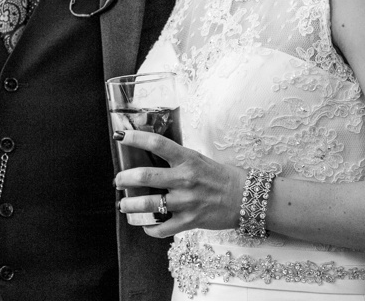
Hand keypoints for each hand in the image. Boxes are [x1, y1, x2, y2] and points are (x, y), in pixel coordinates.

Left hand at [113, 129, 242, 238]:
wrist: (246, 198)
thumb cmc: (220, 176)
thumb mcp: (198, 159)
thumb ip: (176, 159)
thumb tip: (151, 154)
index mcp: (187, 159)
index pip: (156, 143)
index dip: (135, 137)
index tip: (119, 136)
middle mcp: (185, 179)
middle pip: (145, 176)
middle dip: (124, 179)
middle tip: (118, 181)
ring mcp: (187, 201)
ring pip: (149, 204)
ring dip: (130, 205)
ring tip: (123, 205)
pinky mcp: (190, 221)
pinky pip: (163, 228)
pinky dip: (149, 229)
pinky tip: (145, 225)